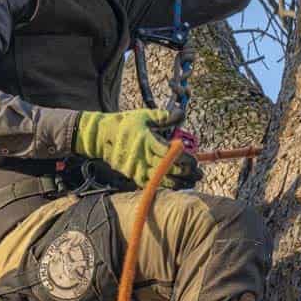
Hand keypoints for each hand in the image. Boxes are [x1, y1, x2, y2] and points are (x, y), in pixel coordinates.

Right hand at [74, 108, 200, 189]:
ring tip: (193, 181)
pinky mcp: (134, 177)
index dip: (184, 158)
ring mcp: (137, 169)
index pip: (169, 153)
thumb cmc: (125, 124)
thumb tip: (182, 114)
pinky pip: (154, 185)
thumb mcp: (144, 116)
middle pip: (169, 169)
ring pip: (163, 181)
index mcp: (146, 140)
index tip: (194, 159)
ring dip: (180, 183)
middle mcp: (142, 157)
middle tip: (199, 173)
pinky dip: (167, 186)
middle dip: (186, 172)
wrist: (101, 137)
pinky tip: (179, 185)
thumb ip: (165, 116)